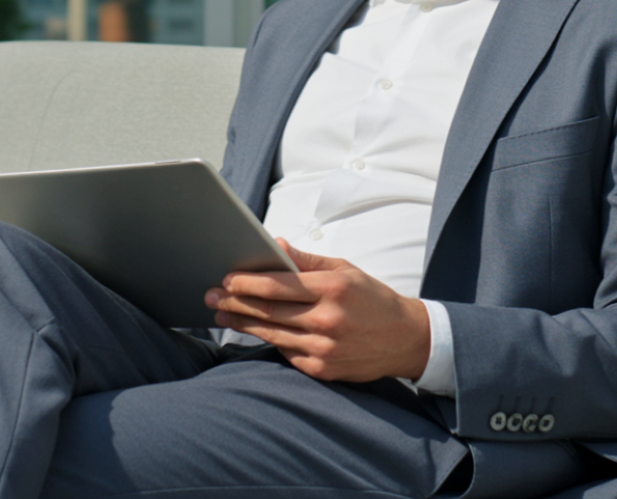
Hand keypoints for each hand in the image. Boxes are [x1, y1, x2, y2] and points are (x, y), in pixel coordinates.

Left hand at [204, 239, 430, 382]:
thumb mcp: (345, 270)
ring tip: (222, 314)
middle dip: (236, 301)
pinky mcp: (322, 370)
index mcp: (332, 289)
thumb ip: (307, 261)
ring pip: (272, 334)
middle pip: (269, 311)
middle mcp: (327, 320)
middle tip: (212, 295)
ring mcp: (324, 348)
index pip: (279, 285)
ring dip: (243, 323)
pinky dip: (270, 341)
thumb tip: (275, 245)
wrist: (404, 338)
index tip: (227, 278)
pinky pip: (287, 353)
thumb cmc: (371, 298)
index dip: (248, 282)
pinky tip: (254, 331)